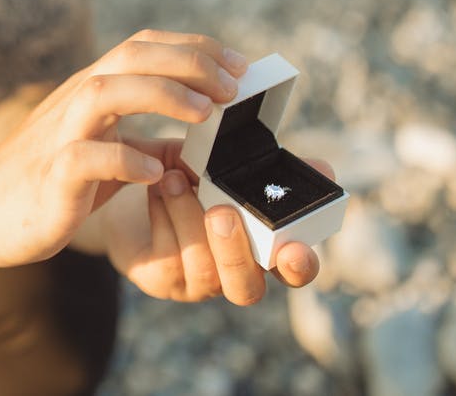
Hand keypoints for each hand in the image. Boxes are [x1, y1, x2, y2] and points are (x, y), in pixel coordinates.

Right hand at [0, 30, 248, 267]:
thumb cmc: (52, 184)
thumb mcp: (109, 155)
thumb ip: (152, 144)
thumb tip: (206, 144)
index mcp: (92, 91)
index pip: (143, 45)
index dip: (193, 47)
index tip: (239, 65)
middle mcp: (75, 102)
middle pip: (130, 56)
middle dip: (188, 62)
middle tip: (233, 86)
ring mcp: (60, 136)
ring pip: (105, 92)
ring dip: (161, 94)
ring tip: (205, 113)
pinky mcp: (50, 177)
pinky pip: (84, 158)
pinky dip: (124, 160)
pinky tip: (154, 173)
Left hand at [95, 138, 334, 304]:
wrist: (133, 193)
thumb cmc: (192, 181)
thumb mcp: (228, 172)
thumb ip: (268, 174)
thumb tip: (322, 168)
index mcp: (262, 250)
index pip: (292, 271)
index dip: (299, 265)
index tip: (296, 247)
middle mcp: (234, 275)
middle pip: (246, 287)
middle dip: (235, 250)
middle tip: (221, 212)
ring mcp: (197, 283)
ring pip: (203, 268)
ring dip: (188, 219)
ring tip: (173, 179)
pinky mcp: (161, 279)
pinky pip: (167, 258)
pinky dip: (163, 216)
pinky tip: (157, 189)